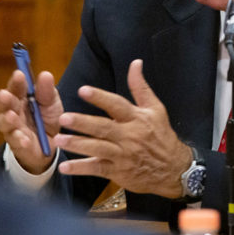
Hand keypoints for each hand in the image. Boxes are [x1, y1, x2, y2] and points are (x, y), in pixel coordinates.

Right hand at [0, 69, 61, 173]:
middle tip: (5, 94)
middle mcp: (13, 111)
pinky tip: (25, 139)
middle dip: (6, 99)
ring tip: (12, 116)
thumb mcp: (52, 103)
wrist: (51, 145)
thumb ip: (47, 91)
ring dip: (7, 119)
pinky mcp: (16, 143)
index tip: (19, 74)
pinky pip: (16, 141)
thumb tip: (46, 74)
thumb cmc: (47, 119)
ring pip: (5, 122)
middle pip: (6, 103)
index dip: (16, 81)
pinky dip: (20, 140)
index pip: (16, 87)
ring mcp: (12, 127)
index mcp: (22, 98)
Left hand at [54, 59, 192, 198]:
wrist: (173, 169)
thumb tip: (135, 62)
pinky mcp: (118, 172)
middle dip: (82, 123)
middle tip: (63, 118)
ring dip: (78, 145)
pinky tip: (64, 167)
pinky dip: (80, 169)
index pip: (116, 105)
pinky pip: (97, 169)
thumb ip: (140, 86)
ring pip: (97, 149)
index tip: (83, 90)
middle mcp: (129, 136)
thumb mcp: (155, 109)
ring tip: (59, 140)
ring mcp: (123, 155)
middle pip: (103, 128)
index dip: (100, 98)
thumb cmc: (161, 136)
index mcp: (137, 119)